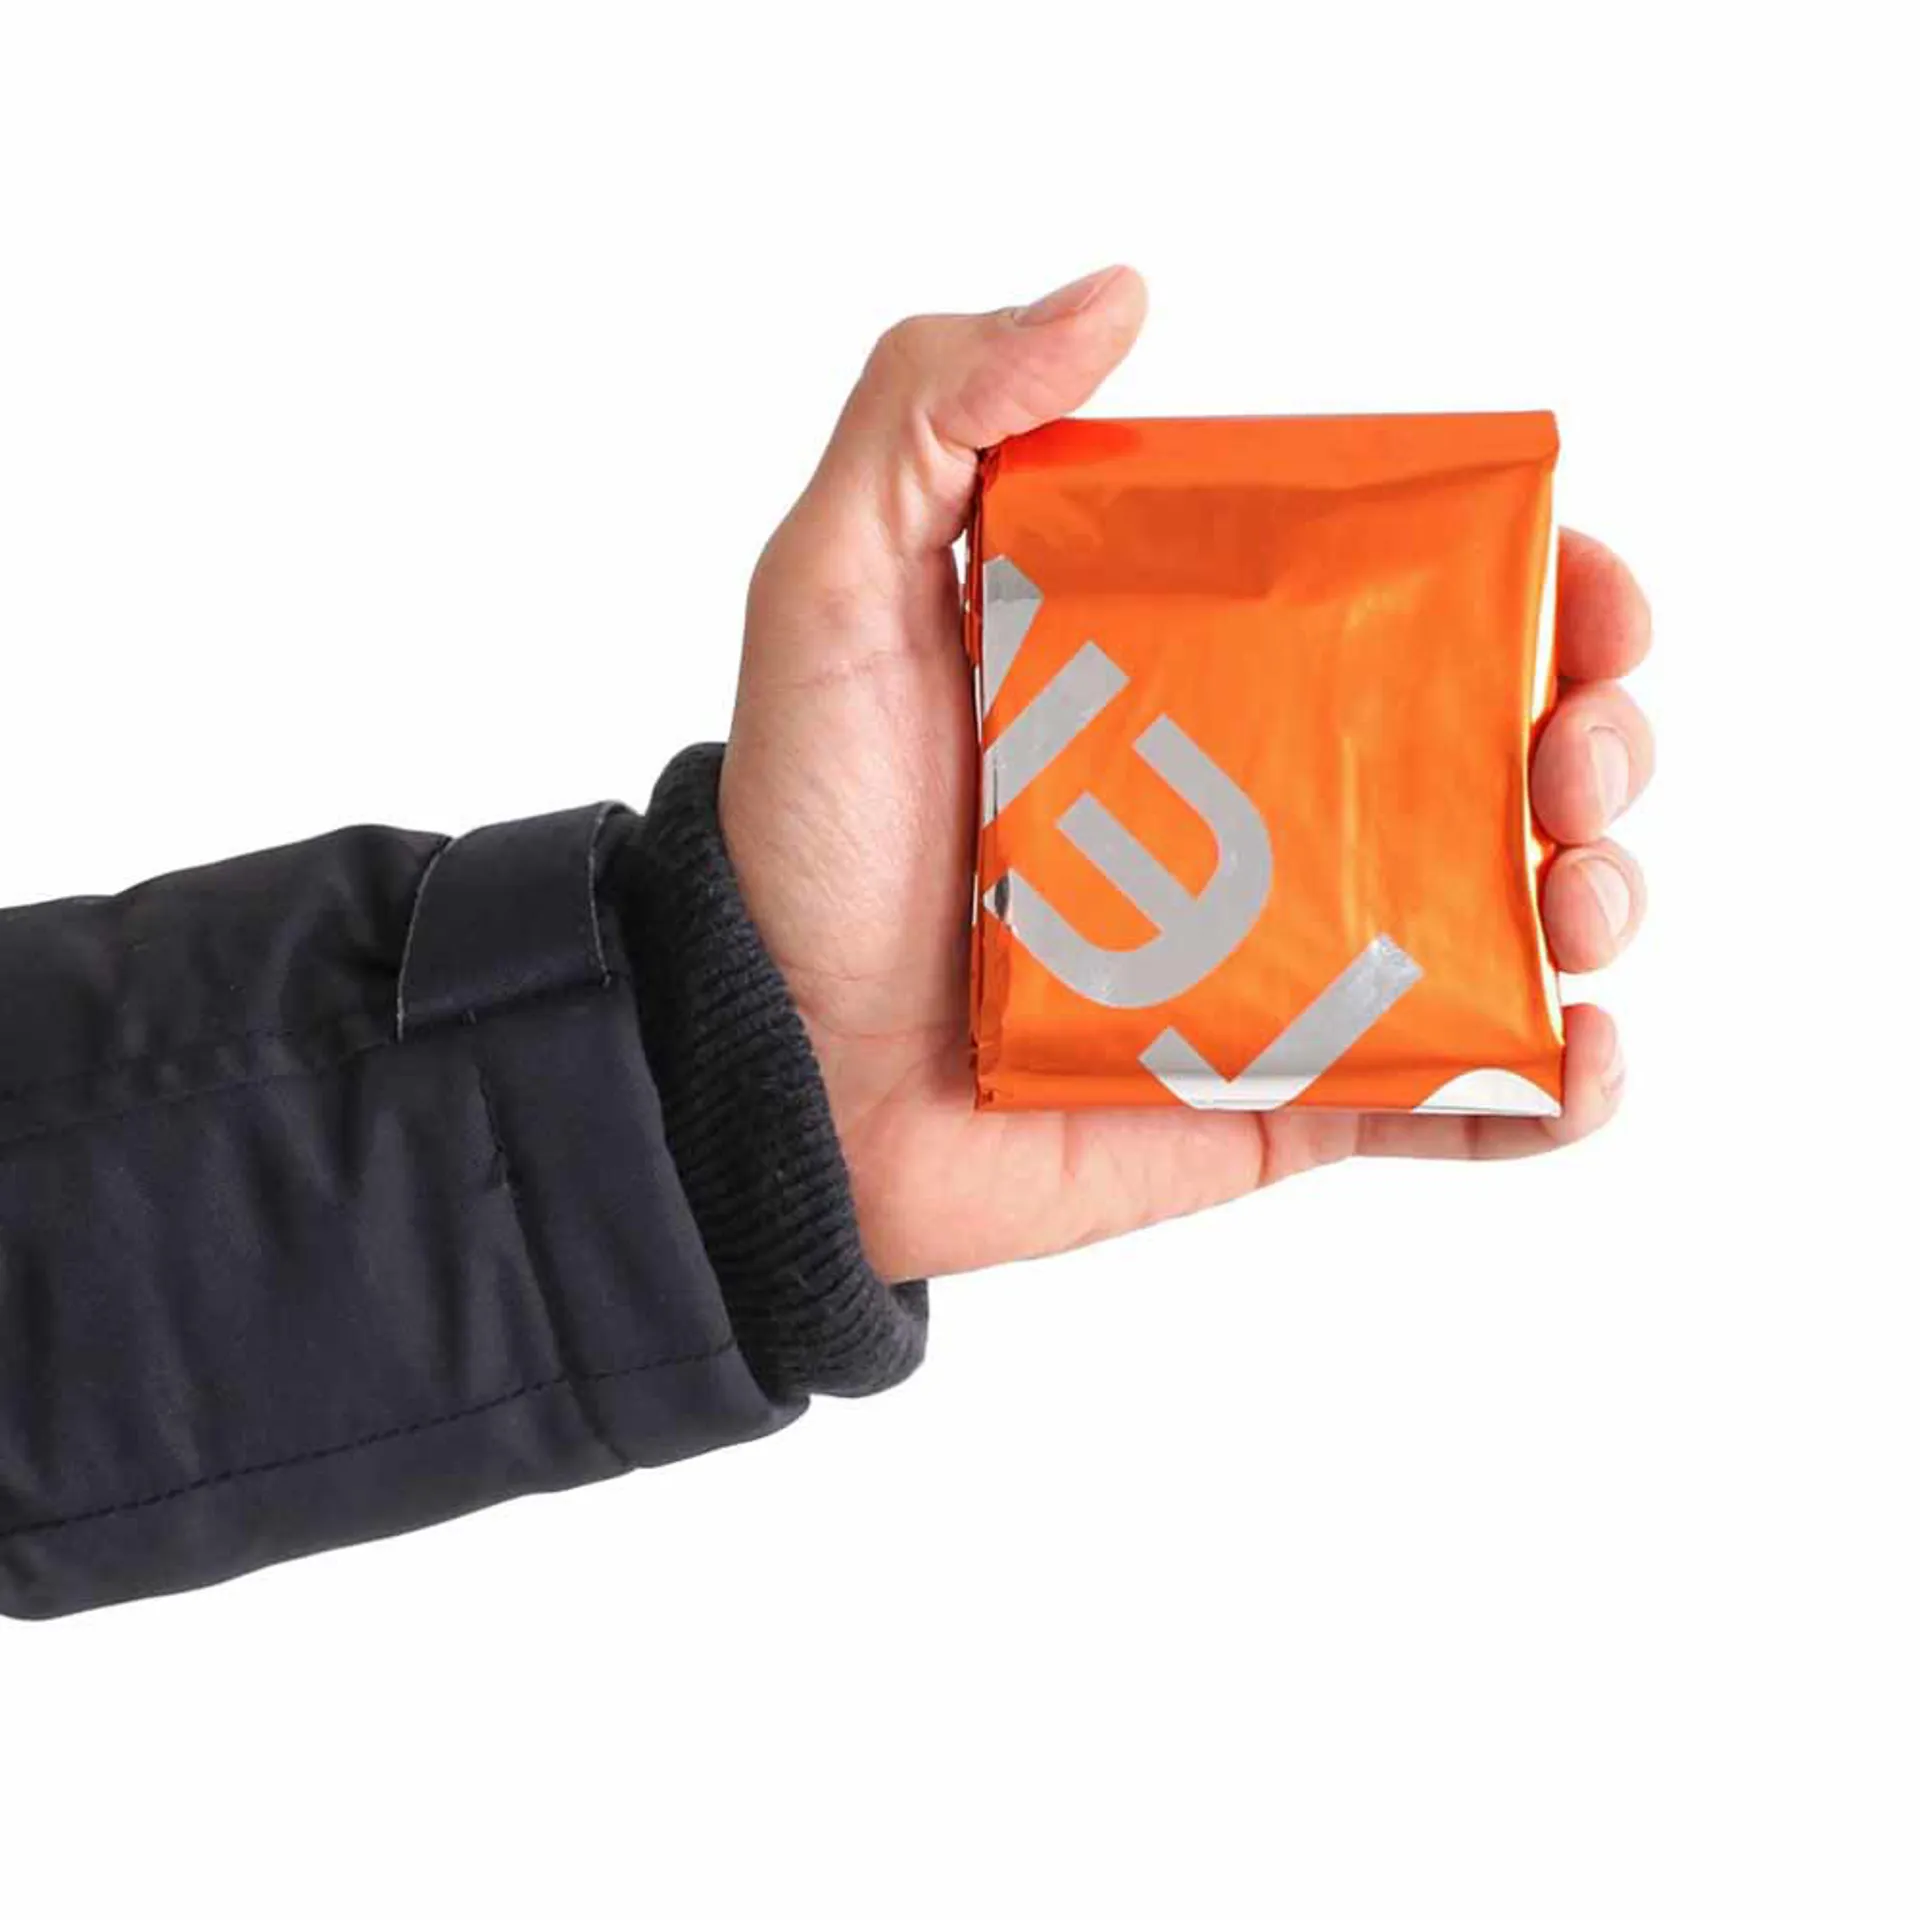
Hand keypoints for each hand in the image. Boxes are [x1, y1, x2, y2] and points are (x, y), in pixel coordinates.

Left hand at [721, 267, 1653, 1280]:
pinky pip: (1459, 1097)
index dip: (1533, 582)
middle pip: (1499, 752)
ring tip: (1575, 892)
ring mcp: (1291, 956)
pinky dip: (1554, 1085)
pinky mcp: (1285, 1091)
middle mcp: (1268, 806)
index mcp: (1201, 671)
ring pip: (1509, 915)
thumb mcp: (831, 591)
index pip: (1417, 603)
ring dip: (1596, 890)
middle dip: (1595, 734)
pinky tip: (1578, 1058)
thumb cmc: (801, 837)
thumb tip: (1119, 295)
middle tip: (1576, 755)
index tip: (1577, 584)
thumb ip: (933, 413)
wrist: (769, 1067)